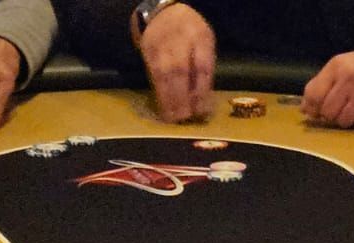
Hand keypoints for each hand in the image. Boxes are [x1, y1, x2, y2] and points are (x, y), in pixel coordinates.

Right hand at [140, 3, 215, 121]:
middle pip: (181, 70)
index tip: (202, 111)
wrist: (161, 13)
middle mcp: (180, 39)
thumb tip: (204, 100)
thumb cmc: (188, 34)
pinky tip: (164, 108)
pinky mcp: (149, 52)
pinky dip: (160, 94)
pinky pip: (154, 76)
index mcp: (200, 37)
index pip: (202, 66)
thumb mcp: (204, 43)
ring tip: (173, 118)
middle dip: (183, 97)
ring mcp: (162, 45)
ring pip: (165, 75)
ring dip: (169, 100)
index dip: (202, 91)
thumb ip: (205, 67)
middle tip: (185, 117)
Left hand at [301, 41, 353, 127]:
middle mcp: (349, 78)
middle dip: (332, 115)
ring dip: (348, 119)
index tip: (316, 111)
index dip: (312, 108)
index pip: (313, 94)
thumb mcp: (343, 66)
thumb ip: (322, 84)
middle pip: (328, 113)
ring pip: (344, 121)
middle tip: (341, 108)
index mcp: (337, 66)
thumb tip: (304, 109)